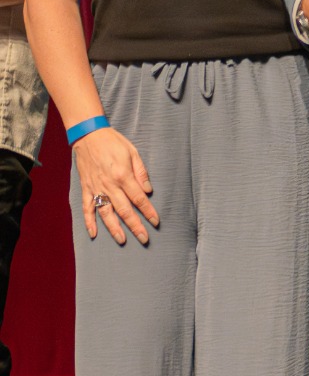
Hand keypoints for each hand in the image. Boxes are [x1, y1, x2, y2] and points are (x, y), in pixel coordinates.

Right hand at [73, 127, 157, 244]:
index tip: (155, 222)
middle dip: (135, 226)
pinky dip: (89, 221)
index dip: (148, 211)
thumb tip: (148, 190)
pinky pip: (87, 208)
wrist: (88, 135)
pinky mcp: (86, 188)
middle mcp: (109, 185)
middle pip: (124, 210)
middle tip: (144, 239)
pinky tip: (93, 233)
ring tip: (122, 240)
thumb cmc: (113, 143)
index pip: (139, 198)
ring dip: (114, 228)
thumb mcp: (133, 152)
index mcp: (123, 176)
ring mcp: (96, 188)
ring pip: (106, 213)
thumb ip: (141, 173)